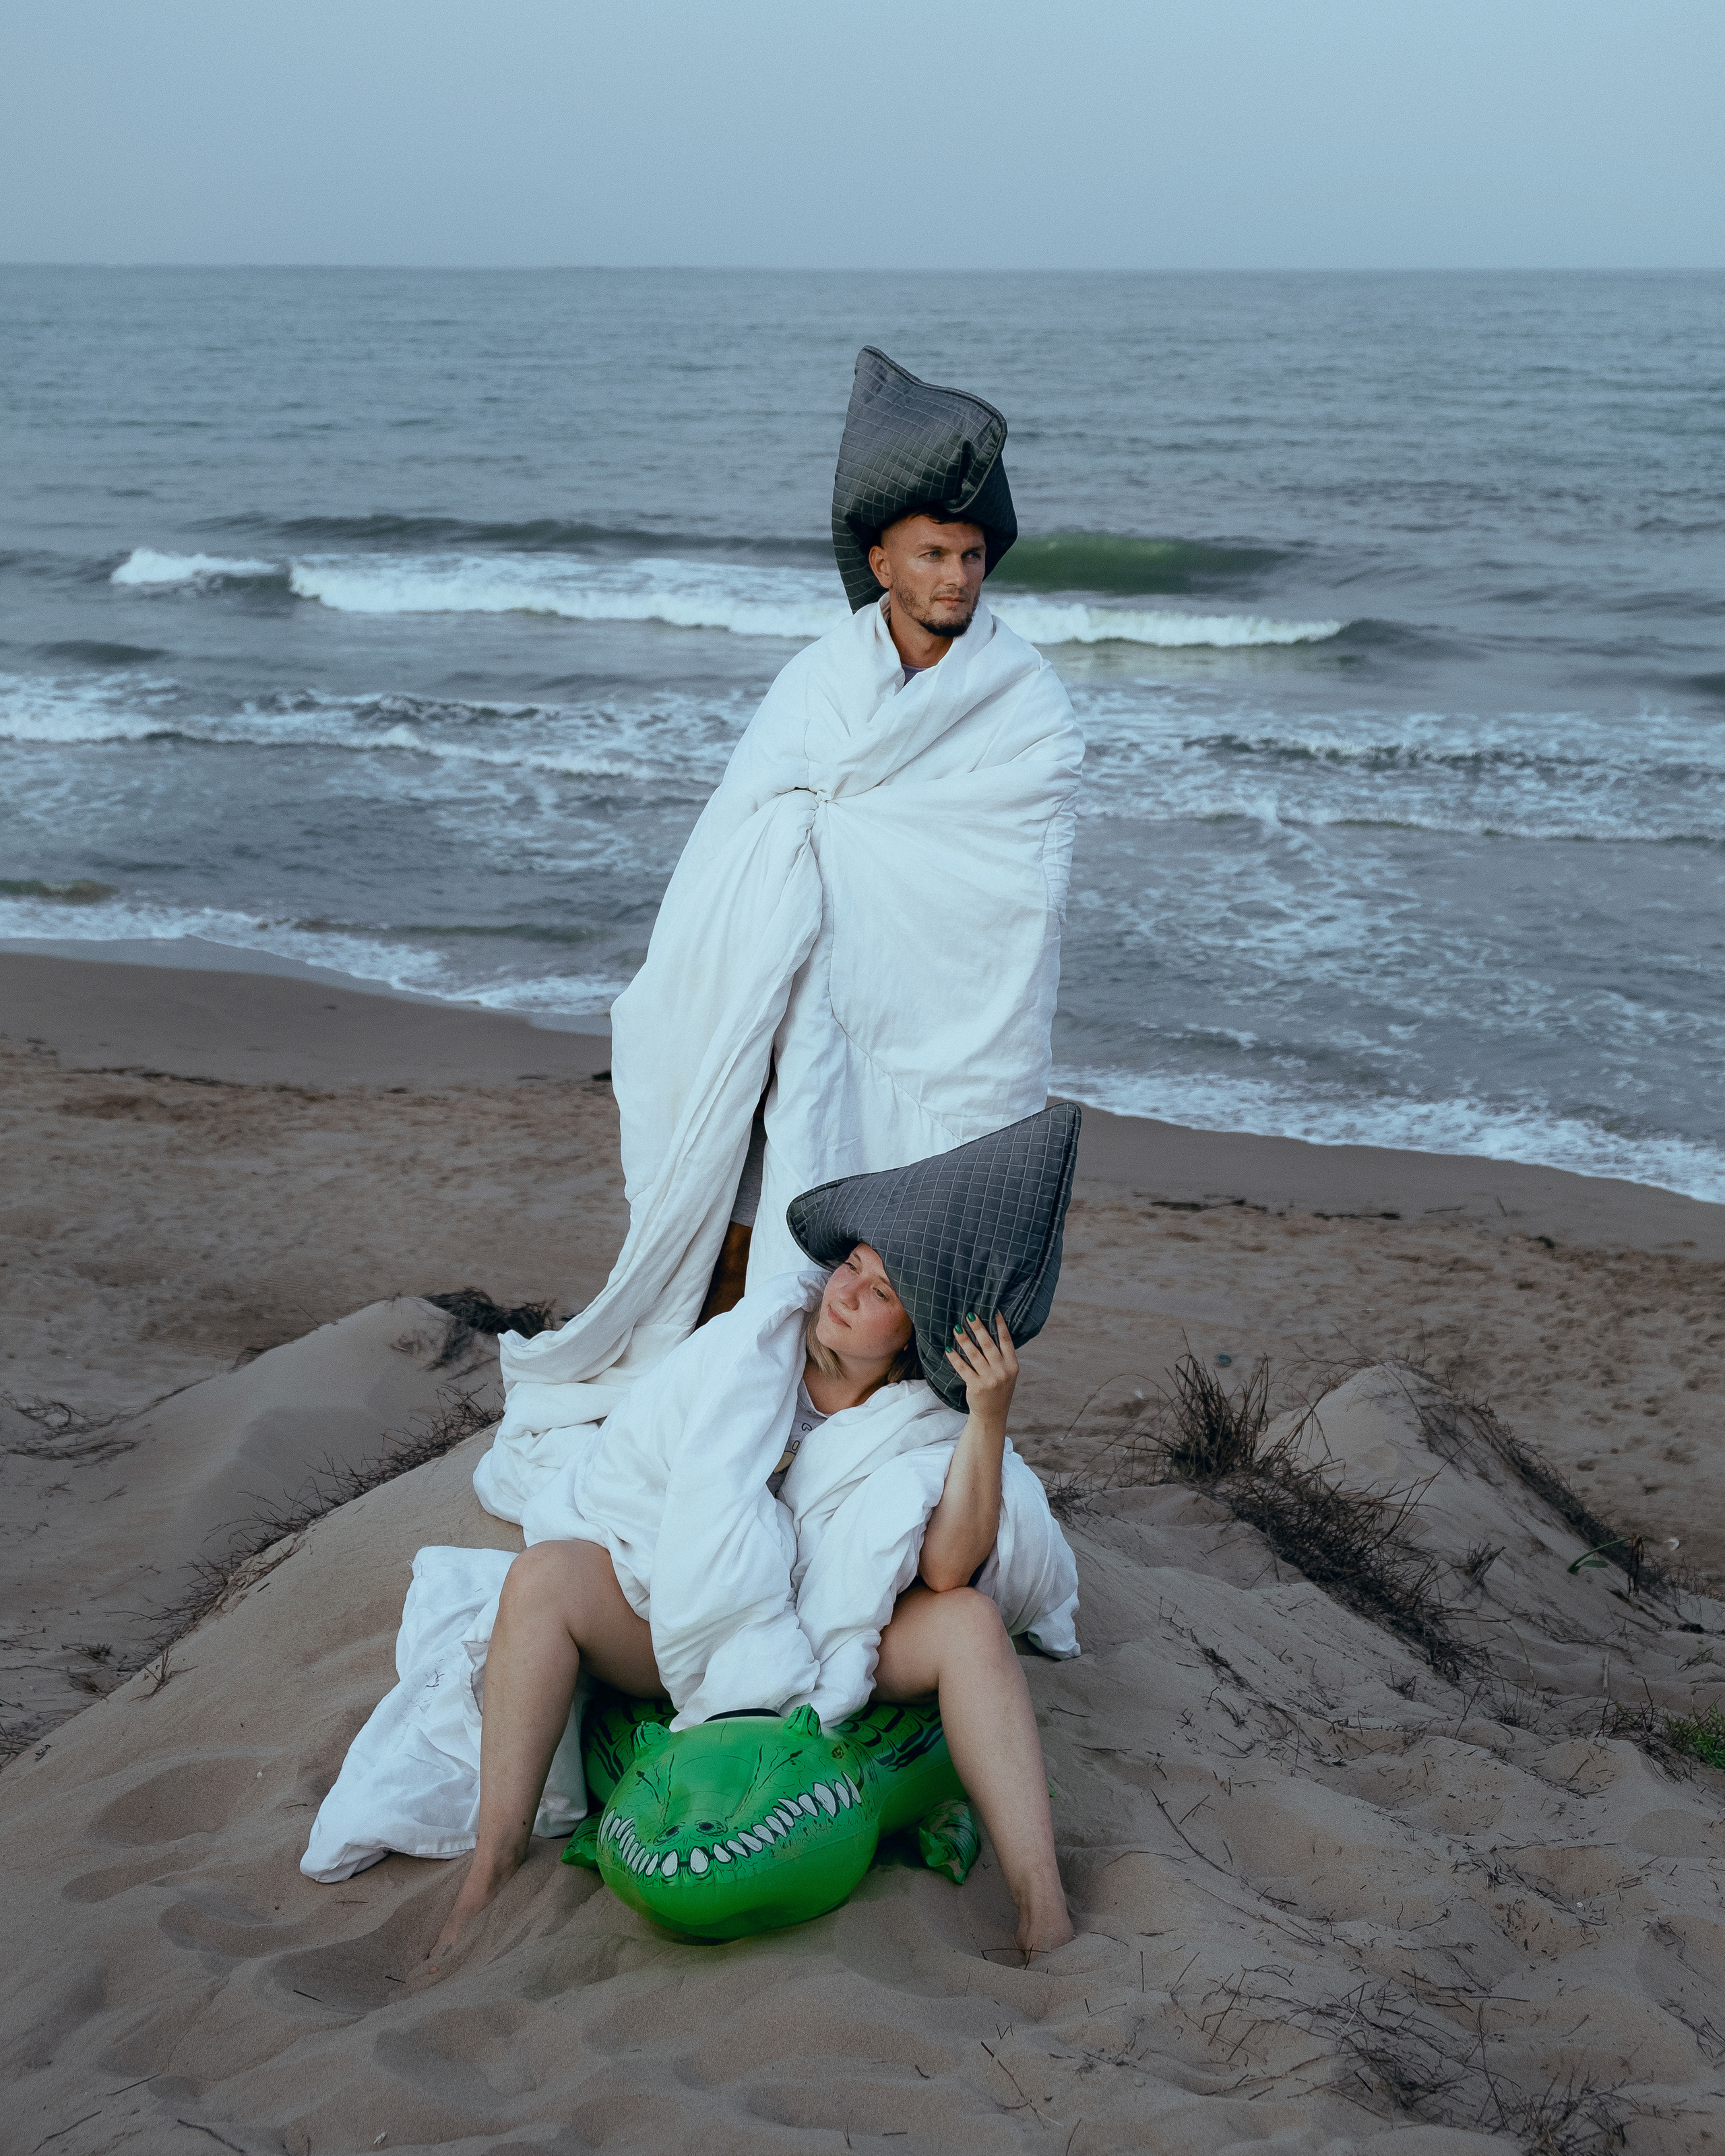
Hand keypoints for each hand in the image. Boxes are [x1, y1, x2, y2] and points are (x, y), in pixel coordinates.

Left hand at [945, 1313, 1017, 1427]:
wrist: (992, 1414)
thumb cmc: (999, 1390)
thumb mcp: (1007, 1373)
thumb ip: (1003, 1356)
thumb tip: (991, 1332)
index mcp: (1012, 1365)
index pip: (1006, 1340)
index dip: (1000, 1325)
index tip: (993, 1311)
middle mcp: (1002, 1371)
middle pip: (988, 1344)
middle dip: (978, 1328)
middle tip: (969, 1315)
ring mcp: (989, 1379)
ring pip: (974, 1354)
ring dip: (964, 1339)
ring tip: (956, 1328)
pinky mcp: (976, 1386)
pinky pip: (963, 1368)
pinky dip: (955, 1357)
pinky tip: (948, 1349)